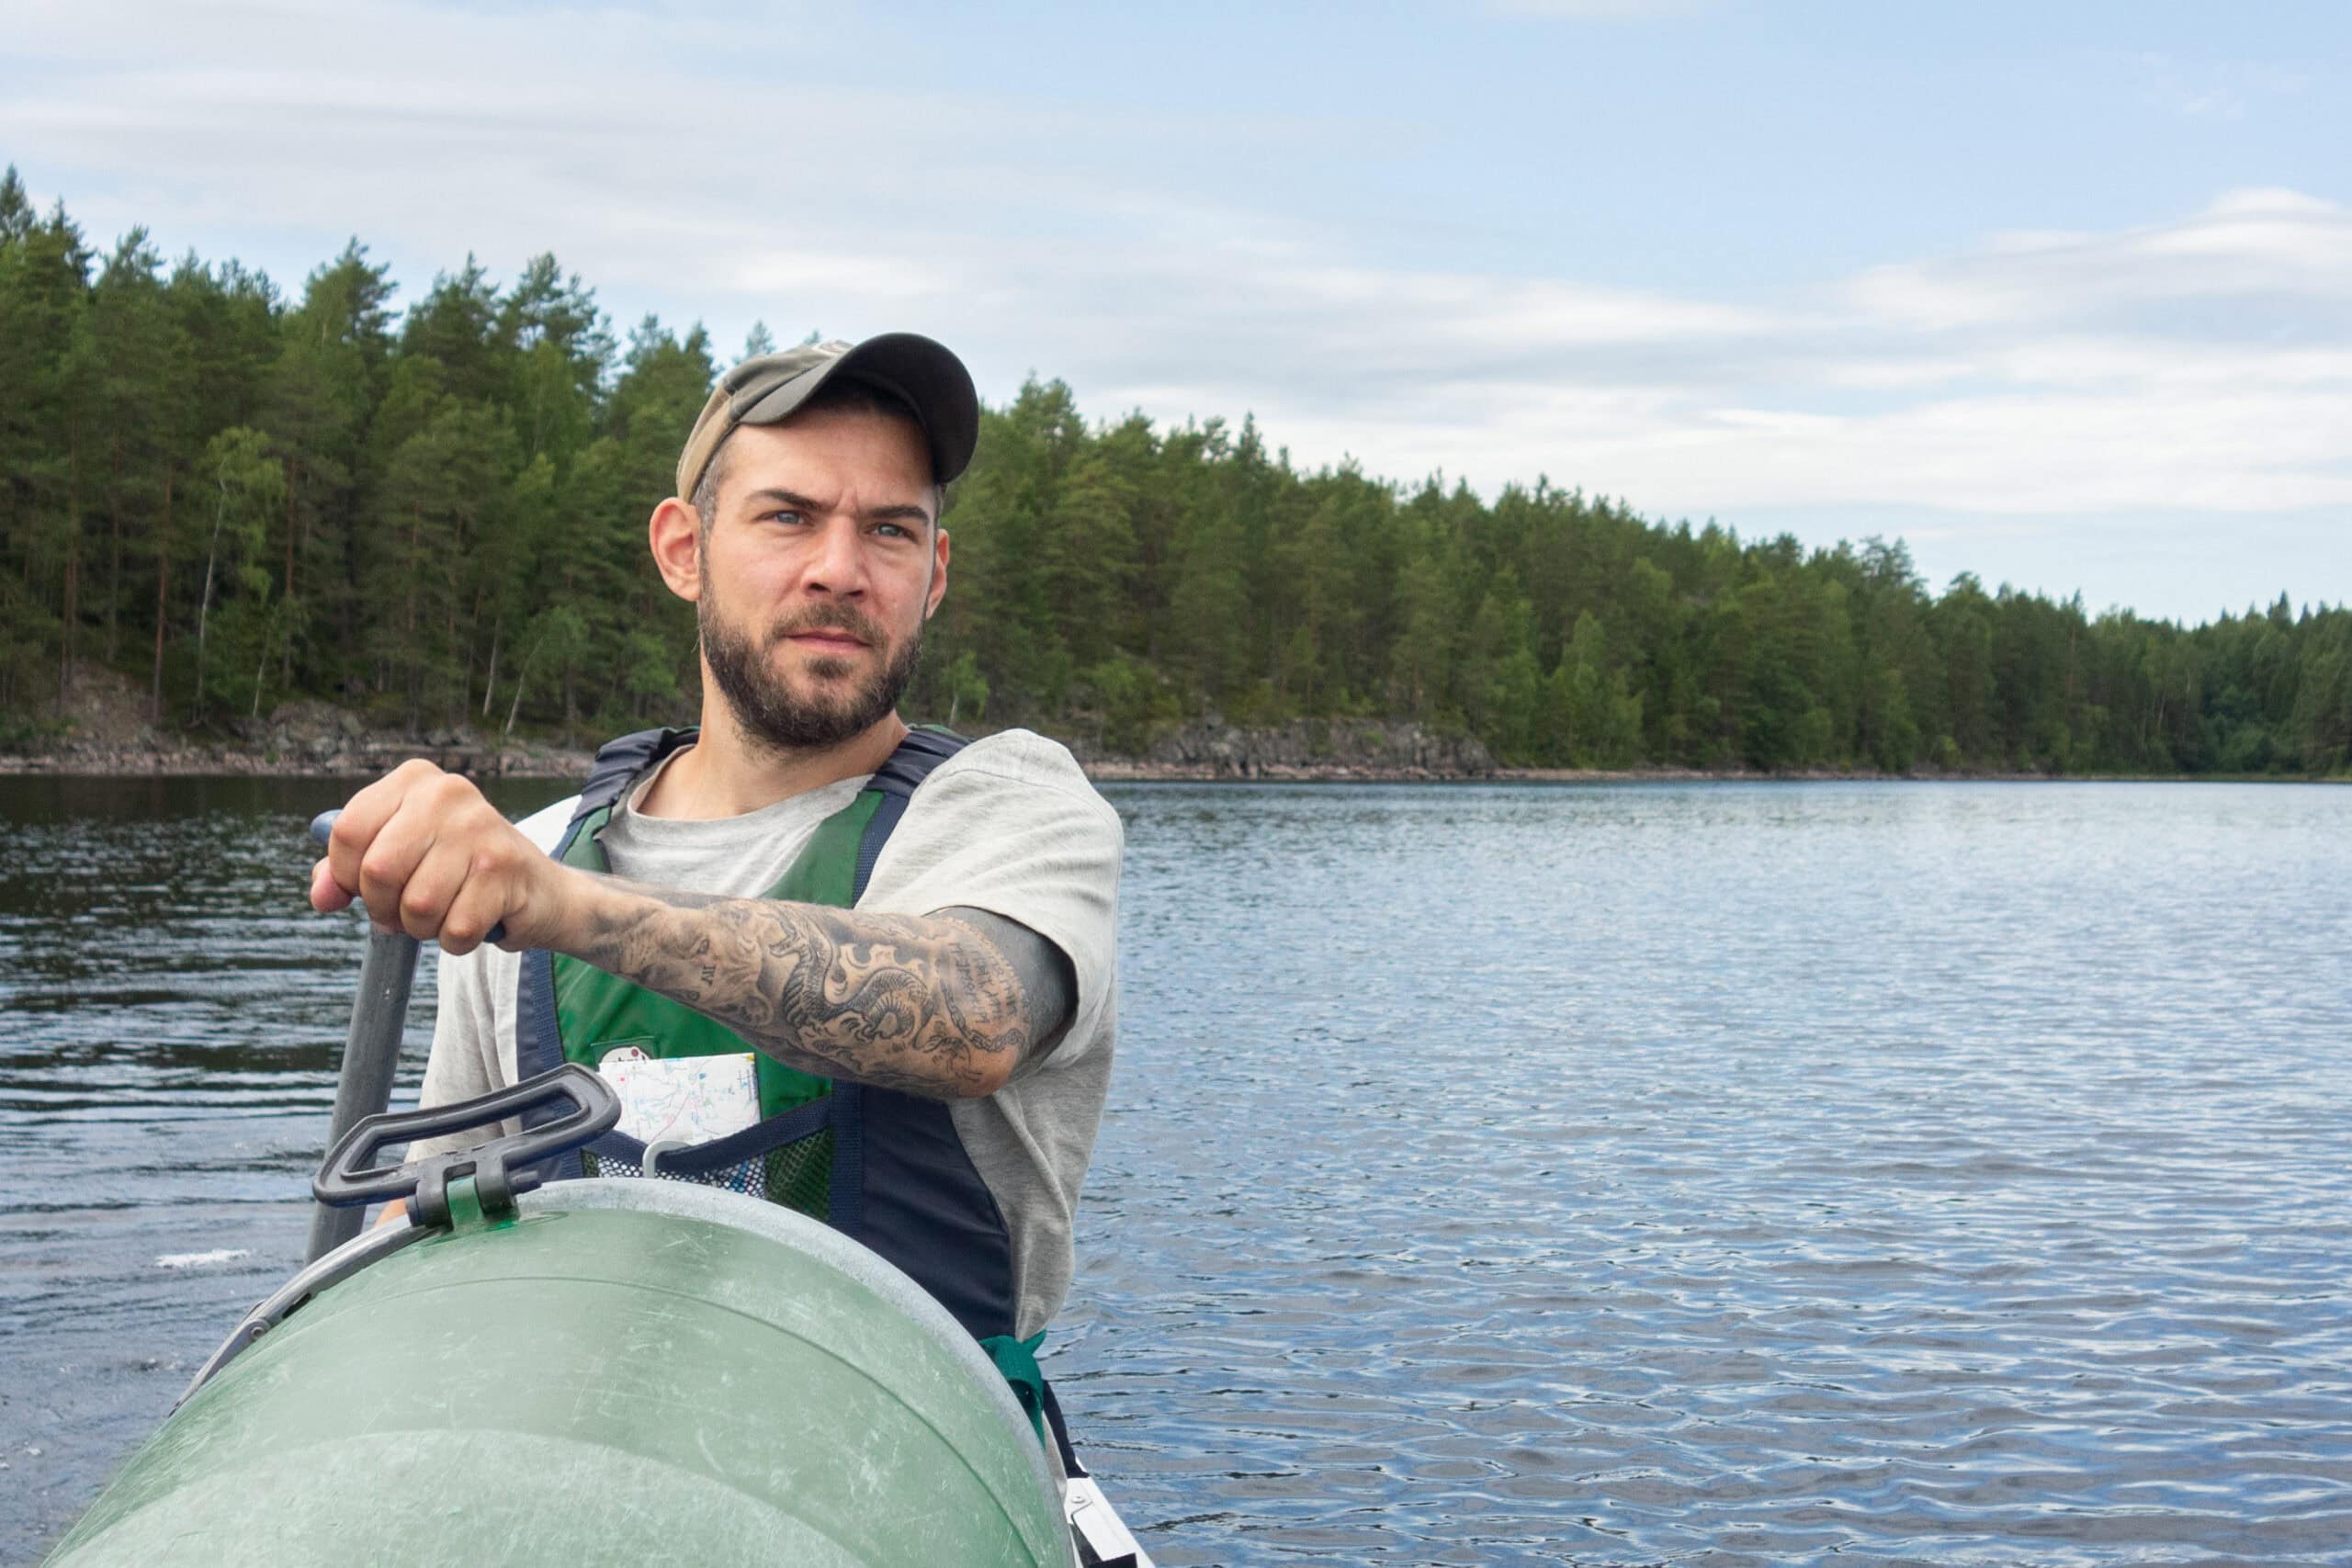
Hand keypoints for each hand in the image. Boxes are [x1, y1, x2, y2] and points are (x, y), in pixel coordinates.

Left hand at [309, 759, 556, 953]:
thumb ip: (347, 873)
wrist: (536, 889)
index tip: (366, 887)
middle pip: (377, 872)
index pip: (346, 832)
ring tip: (443, 913)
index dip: (345, 876)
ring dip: (423, 928)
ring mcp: (480, 828)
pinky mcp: (505, 868)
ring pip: (416, 906)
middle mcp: (447, 793)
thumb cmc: (455, 872)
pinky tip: (473, 919)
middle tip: (404, 911)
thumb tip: (323, 896)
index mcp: (413, 780)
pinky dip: (456, 940)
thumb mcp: (398, 858)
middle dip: (384, 908)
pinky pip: (454, 929)